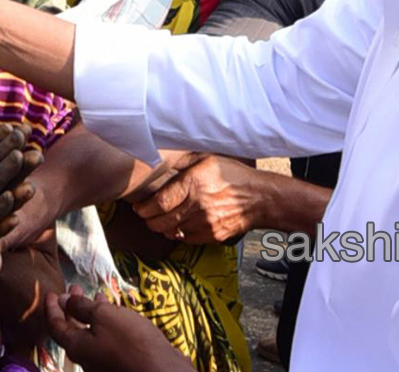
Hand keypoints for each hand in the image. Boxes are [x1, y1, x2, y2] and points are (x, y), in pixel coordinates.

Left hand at [46, 287, 192, 371]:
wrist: (162, 371)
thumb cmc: (131, 342)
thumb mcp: (104, 316)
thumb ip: (82, 307)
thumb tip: (65, 301)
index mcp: (76, 347)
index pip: (55, 326)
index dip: (52, 307)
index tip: (51, 292)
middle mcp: (86, 358)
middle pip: (72, 330)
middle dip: (72, 307)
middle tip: (76, 288)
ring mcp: (103, 364)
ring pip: (90, 334)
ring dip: (91, 313)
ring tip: (97, 295)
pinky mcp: (119, 363)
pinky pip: (105, 340)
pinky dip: (106, 324)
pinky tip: (116, 313)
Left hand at [132, 155, 262, 243]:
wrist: (260, 198)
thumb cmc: (233, 175)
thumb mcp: (207, 159)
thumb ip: (183, 161)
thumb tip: (160, 159)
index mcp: (193, 183)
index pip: (159, 202)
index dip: (144, 208)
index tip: (138, 207)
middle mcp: (197, 204)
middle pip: (161, 221)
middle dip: (148, 220)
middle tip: (144, 215)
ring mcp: (205, 223)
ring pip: (171, 231)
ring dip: (161, 227)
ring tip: (159, 220)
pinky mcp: (212, 236)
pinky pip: (186, 239)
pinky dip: (177, 234)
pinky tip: (177, 226)